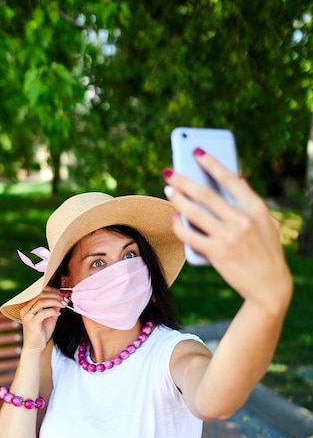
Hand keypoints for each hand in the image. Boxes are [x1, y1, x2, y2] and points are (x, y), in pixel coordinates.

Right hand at [20, 287, 67, 351]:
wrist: (35, 347)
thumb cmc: (41, 332)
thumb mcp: (50, 317)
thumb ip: (54, 308)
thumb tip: (62, 298)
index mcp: (28, 306)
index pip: (39, 291)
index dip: (52, 290)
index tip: (62, 293)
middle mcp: (25, 310)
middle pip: (40, 294)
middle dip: (55, 295)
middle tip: (65, 299)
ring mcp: (27, 316)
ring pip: (40, 302)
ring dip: (55, 301)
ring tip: (63, 304)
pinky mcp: (31, 324)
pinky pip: (42, 313)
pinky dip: (52, 311)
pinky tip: (58, 314)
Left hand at [164, 151, 292, 312]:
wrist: (269, 285)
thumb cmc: (267, 251)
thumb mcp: (268, 223)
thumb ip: (252, 202)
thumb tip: (239, 179)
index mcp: (256, 208)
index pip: (230, 178)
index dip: (212, 163)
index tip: (197, 152)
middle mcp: (242, 220)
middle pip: (206, 194)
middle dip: (184, 180)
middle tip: (169, 172)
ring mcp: (229, 237)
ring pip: (194, 213)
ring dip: (178, 199)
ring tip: (168, 190)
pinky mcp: (218, 254)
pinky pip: (191, 236)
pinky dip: (180, 226)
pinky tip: (174, 218)